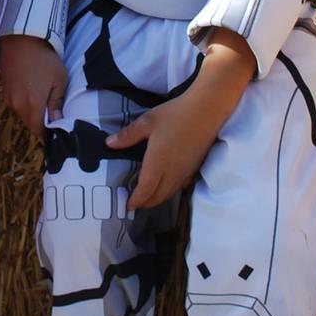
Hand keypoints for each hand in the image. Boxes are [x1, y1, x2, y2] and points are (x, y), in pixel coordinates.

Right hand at [0, 34, 66, 137]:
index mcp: (32, 104)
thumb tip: (57, 122)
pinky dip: (23, 102)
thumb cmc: (45, 59)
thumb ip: (56, 104)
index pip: (38, 130)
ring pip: (22, 114)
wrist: (22, 39)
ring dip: (31, 111)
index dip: (48, 129)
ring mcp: (8, 98)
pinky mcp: (4, 90)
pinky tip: (30, 87)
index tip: (56, 120)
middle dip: (40, 120)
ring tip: (40, 93)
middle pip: (29, 124)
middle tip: (51, 105)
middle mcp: (17, 105)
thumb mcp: (59, 80)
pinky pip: (15, 104)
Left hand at [107, 33, 253, 208]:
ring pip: (170, 193)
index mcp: (158, 164)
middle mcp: (172, 173)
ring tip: (147, 195)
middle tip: (135, 202)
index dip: (136, 200)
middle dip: (145, 203)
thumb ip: (128, 135)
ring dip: (157, 198)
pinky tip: (166, 182)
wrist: (207, 110)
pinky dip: (170, 190)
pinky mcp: (194, 168)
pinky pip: (180, 186)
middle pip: (158, 197)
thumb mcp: (147, 122)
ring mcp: (185, 172)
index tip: (127, 205)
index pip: (145, 191)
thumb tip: (109, 144)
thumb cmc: (175, 114)